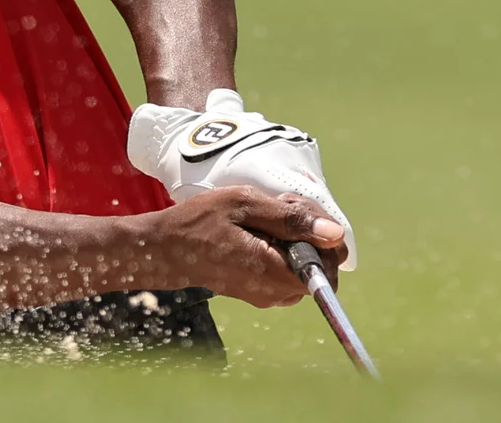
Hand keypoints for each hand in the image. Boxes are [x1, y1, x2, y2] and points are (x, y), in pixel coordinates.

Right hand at [127, 88, 357, 269]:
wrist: (165, 248)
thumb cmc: (198, 222)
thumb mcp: (243, 205)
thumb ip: (290, 219)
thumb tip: (335, 234)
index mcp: (274, 272)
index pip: (329, 265)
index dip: (323, 236)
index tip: (295, 213)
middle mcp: (276, 292)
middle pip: (320, 267)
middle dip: (310, 236)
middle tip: (278, 210)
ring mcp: (268, 295)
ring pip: (305, 269)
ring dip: (296, 242)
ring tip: (264, 220)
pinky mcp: (260, 292)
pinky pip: (288, 272)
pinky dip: (283, 252)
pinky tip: (259, 233)